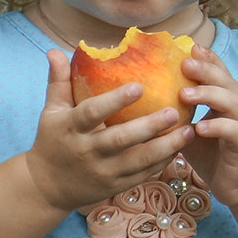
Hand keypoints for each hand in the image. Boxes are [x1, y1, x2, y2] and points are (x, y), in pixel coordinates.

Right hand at [25, 50, 193, 211]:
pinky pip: (143, 174)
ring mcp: (104, 171)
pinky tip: (181, 147)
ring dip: (166, 147)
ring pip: (138, 161)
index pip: (93, 113)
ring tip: (189, 130)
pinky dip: (163, 162)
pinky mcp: (116, 186)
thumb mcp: (50, 111)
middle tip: (173, 110)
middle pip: (120, 140)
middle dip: (148, 126)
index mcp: (71, 129)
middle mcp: (88, 151)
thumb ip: (58, 81)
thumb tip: (55, 50)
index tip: (139, 86)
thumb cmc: (52, 141)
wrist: (48, 187)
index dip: (115, 101)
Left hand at [179, 44, 237, 209]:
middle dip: (206, 70)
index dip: (207, 58)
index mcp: (227, 100)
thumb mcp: (192, 131)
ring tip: (185, 94)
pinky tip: (199, 127)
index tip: (188, 47)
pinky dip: (217, 127)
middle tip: (184, 64)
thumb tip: (144, 101)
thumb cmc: (214, 156)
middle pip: (226, 81)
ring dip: (209, 95)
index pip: (219, 72)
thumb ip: (178, 114)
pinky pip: (234, 131)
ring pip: (233, 102)